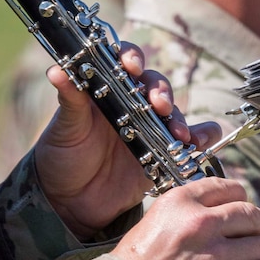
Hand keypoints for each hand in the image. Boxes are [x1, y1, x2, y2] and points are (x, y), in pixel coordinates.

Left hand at [34, 42, 220, 239]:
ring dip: (180, 118)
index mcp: (106, 89)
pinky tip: (202, 141)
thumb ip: (69, 99)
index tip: (132, 66)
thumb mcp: (64, 127)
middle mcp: (131, 104)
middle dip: (161, 91)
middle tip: (159, 105)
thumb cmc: (62, 157)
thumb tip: (56, 70)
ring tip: (178, 134)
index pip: (124, 62)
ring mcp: (149, 129)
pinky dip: (203, 136)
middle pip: (155, 85)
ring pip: (173, 112)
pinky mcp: (162, 153)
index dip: (132, 57)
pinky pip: (191, 140)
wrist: (70, 202)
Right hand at [112, 176, 259, 259]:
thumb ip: (180, 218)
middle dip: (259, 223)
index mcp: (180, 203)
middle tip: (258, 234)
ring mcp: (218, 254)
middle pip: (250, 212)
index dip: (239, 198)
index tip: (243, 206)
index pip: (225, 188)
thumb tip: (207, 215)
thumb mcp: (149, 228)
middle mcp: (201, 223)